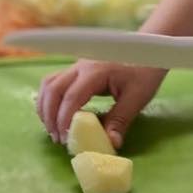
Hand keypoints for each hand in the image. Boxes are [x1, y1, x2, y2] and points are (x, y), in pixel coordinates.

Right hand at [36, 60, 165, 149]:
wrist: (146, 50)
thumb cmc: (144, 71)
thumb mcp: (137, 98)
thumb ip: (121, 120)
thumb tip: (110, 143)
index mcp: (95, 72)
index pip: (71, 96)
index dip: (64, 119)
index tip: (65, 139)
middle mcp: (80, 66)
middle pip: (53, 89)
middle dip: (50, 116)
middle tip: (57, 138)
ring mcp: (76, 66)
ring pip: (49, 84)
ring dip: (45, 107)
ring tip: (52, 128)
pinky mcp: (76, 69)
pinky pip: (53, 82)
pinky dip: (48, 99)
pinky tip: (54, 115)